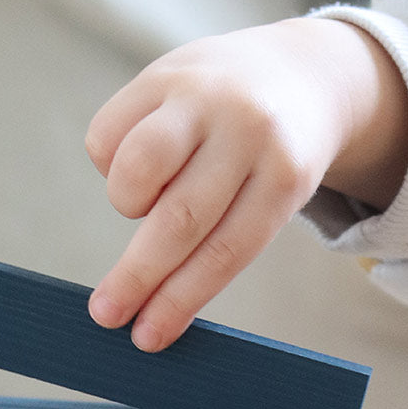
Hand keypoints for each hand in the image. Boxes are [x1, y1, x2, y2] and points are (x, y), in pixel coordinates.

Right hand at [85, 17, 407, 350]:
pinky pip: (109, 135)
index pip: (225, 251)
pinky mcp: (161, 72)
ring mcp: (201, 95)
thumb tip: (153, 305)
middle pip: (181, 219)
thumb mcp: (274, 196)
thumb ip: (223, 239)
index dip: (181, 299)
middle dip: (138, 276)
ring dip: (127, 204)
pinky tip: (136, 159)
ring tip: (141, 206)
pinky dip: (111, 163)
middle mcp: (245, 130)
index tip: (147, 336)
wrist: (300, 72)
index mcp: (286, 174)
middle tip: (107, 314)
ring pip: (138, 167)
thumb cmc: (274, 159)